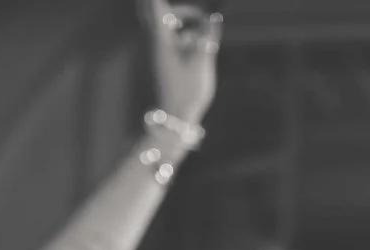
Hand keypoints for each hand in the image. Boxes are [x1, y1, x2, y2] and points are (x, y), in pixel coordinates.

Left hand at [146, 0, 220, 131]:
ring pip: (168, 29)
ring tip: (205, 40)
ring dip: (185, 27)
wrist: (174, 118)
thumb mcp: (203, 61)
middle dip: (181, 12)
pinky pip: (171, 42)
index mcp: (161, 40)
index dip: (159, 0)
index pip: (156, 6)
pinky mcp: (162, 63)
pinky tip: (198, 52)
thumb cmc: (188, 92)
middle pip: (161, 14)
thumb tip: (214, 17)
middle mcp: (155, 43)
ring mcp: (157, 53)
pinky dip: (184, 41)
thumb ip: (208, 36)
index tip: (172, 1)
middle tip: (201, 19)